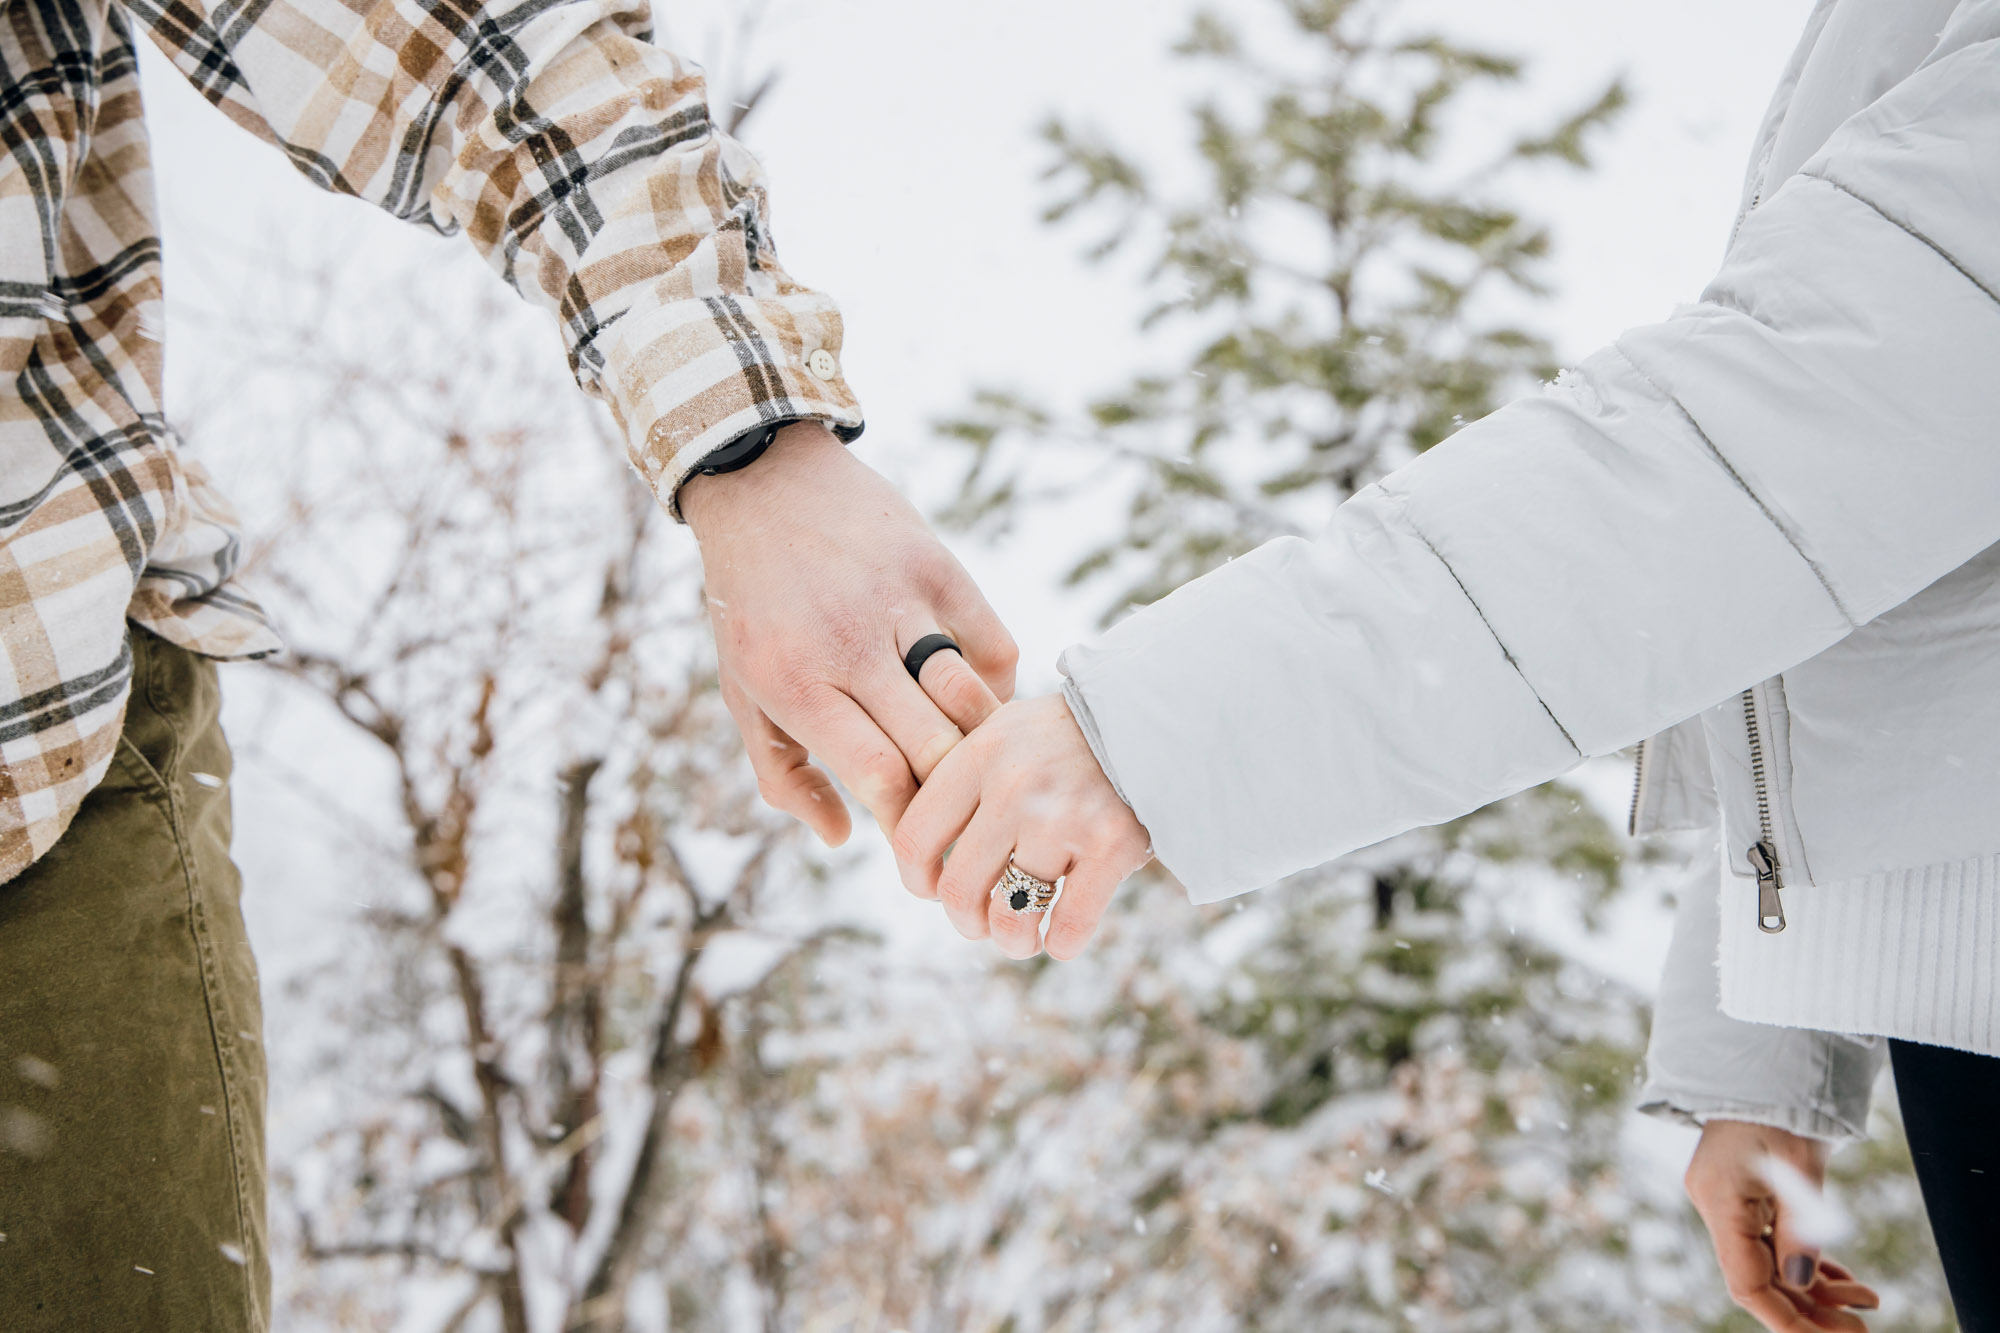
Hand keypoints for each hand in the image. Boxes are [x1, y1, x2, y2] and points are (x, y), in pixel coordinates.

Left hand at [682, 423, 1016, 844]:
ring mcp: (900, 602)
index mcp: (796, 684)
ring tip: (976, 766)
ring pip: (972, 698)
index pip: (877, 775)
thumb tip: (841, 837)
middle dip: (952, 796)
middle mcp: (849, 644)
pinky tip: (979, 703)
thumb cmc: (752, 606)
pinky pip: (996, 647)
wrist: (763, 483)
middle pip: (933, 747)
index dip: (910, 822)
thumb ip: (783, 775)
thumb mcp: (743, 693)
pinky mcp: (938, 567)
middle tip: (957, 815)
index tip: (920, 846)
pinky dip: (997, 687)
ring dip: (982, 744)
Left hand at [891, 694, 1151, 959]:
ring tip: (1021, 939)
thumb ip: (967, 779)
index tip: (932, 889)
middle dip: (965, 921)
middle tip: (980, 924)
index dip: (917, 879)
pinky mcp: (1113, 845)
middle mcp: (1014, 786)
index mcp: (980, 754)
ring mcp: (1063, 817)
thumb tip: (923, 852)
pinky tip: (1061, 939)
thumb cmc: (1073, 736)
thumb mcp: (1008, 732)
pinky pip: (1069, 924)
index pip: (915, 836)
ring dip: (1012, 941)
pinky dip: (1061, 944)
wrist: (1159, 718)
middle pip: (958, 888)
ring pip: (1011, 915)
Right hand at [1684, 1119, 1879, 1331]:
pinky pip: (1770, 1242)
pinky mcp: (1741, 1194)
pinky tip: (1841, 1279)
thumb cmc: (1780, 1107)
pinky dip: (1805, 1263)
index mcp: (1720, 1203)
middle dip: (1809, 1310)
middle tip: (1860, 1329)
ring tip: (1867, 1300)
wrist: (1764, 1064)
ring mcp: (1726, 1201)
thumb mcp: (1800, 1168)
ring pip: (1768, 1264)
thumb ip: (1801, 1230)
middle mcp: (1715, 1207)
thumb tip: (1803, 1285)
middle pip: (1759, 1279)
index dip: (1785, 1319)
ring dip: (1815, 1289)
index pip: (1746, 1283)